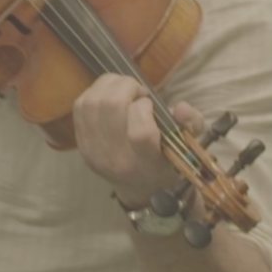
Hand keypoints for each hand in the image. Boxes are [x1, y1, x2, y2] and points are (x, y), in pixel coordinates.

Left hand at [74, 74, 200, 207]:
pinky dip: (95, 92)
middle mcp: (116, 159)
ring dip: (109, 85)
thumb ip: (191, 124)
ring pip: (92, 102)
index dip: (144, 107)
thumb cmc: (167, 161)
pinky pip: (80, 107)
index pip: (140, 132)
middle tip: (137, 91)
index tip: (150, 104)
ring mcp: (94, 151)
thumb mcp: (187, 145)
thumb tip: (181, 107)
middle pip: (111, 108)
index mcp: (146, 163)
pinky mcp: (81, 144)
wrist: (139, 187)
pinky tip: (110, 95)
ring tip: (124, 89)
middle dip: (126, 87)